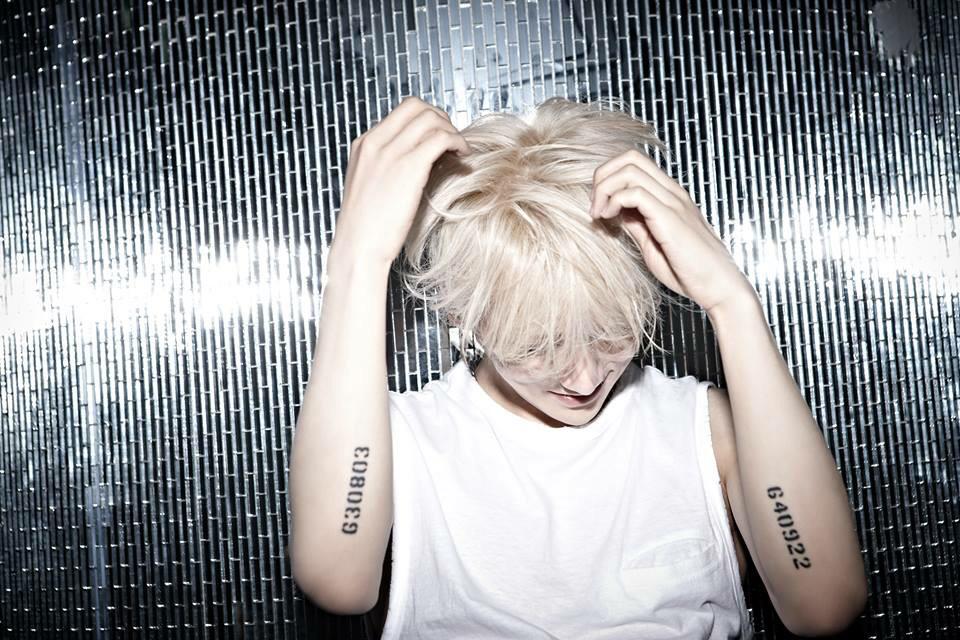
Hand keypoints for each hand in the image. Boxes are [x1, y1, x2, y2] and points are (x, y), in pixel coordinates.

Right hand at [335, 96, 471, 266]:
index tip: (439, 136)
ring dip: (452, 131)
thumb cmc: (366, 228)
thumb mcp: (369, 187)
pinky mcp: (409, 166)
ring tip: (460, 151)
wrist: (358, 247)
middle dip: (441, 118)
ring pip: (431, 119)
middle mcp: (375, 142)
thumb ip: (386, 167)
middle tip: (452, 140)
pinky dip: (457, 143)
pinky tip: (463, 159)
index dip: (427, 119)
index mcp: (364, 144)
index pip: (401, 111)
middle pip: (417, 107)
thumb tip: (415, 161)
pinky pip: (441, 138)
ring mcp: (391, 152)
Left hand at [589, 149, 755, 314]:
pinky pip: (635, 192)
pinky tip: (609, 219)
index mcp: (669, 196)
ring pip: (630, 170)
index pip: (635, 163)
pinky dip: (614, 201)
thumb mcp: (652, 244)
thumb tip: (615, 213)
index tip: (599, 207)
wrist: (719, 287)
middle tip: (595, 206)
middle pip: (630, 158)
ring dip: (605, 189)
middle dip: (603, 176)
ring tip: (599, 214)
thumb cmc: (689, 271)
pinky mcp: (670, 217)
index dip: (609, 178)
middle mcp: (672, 192)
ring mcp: (673, 202)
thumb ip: (636, 225)